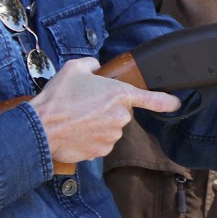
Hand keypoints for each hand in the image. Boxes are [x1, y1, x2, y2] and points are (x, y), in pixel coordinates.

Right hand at [29, 58, 181, 164]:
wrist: (41, 128)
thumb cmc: (57, 98)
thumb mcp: (74, 69)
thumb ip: (92, 65)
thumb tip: (97, 68)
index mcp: (118, 94)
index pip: (151, 99)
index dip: (166, 102)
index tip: (176, 103)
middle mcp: (120, 117)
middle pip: (121, 113)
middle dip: (107, 109)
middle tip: (85, 106)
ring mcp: (112, 137)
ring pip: (110, 129)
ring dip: (99, 125)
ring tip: (77, 119)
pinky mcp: (101, 152)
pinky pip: (100, 144)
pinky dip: (91, 139)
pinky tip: (76, 133)